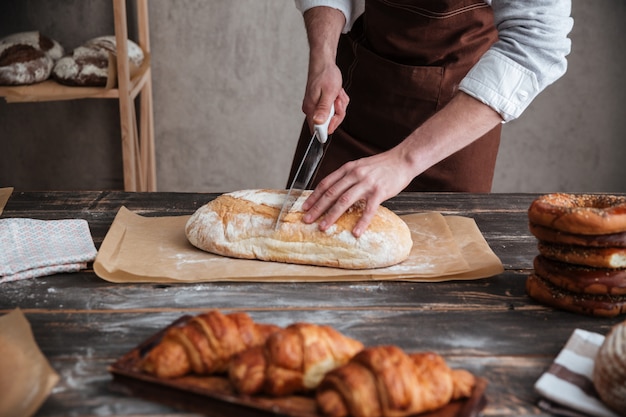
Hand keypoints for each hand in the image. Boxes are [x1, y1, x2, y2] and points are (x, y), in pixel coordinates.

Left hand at [301, 92, 503, 236]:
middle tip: (307, 220)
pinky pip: (368, 209)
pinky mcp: (380, 191)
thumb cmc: (382, 166)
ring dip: (332, 215)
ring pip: (344, 201)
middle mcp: (355, 174)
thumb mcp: (360, 166)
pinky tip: (355, 232)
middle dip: (317, 208)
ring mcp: (367, 183)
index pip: (326, 183)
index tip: (305, 207)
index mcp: (348, 168)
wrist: (403, 159)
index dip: (314, 196)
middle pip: (331, 193)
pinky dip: (361, 222)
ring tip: (323, 227)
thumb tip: (334, 192)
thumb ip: (348, 177)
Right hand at [302, 61, 348, 135]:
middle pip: (329, 123)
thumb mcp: (328, 93)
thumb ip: (323, 109)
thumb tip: (318, 123)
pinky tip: (337, 93)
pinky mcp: (320, 103)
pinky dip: (338, 101)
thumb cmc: (326, 75)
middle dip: (338, 112)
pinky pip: (333, 108)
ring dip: (339, 105)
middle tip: (338, 99)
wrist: (323, 63)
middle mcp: (311, 110)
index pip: (319, 130)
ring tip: (337, 93)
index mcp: (311, 109)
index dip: (331, 125)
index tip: (336, 114)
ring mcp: (316, 107)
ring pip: (333, 115)